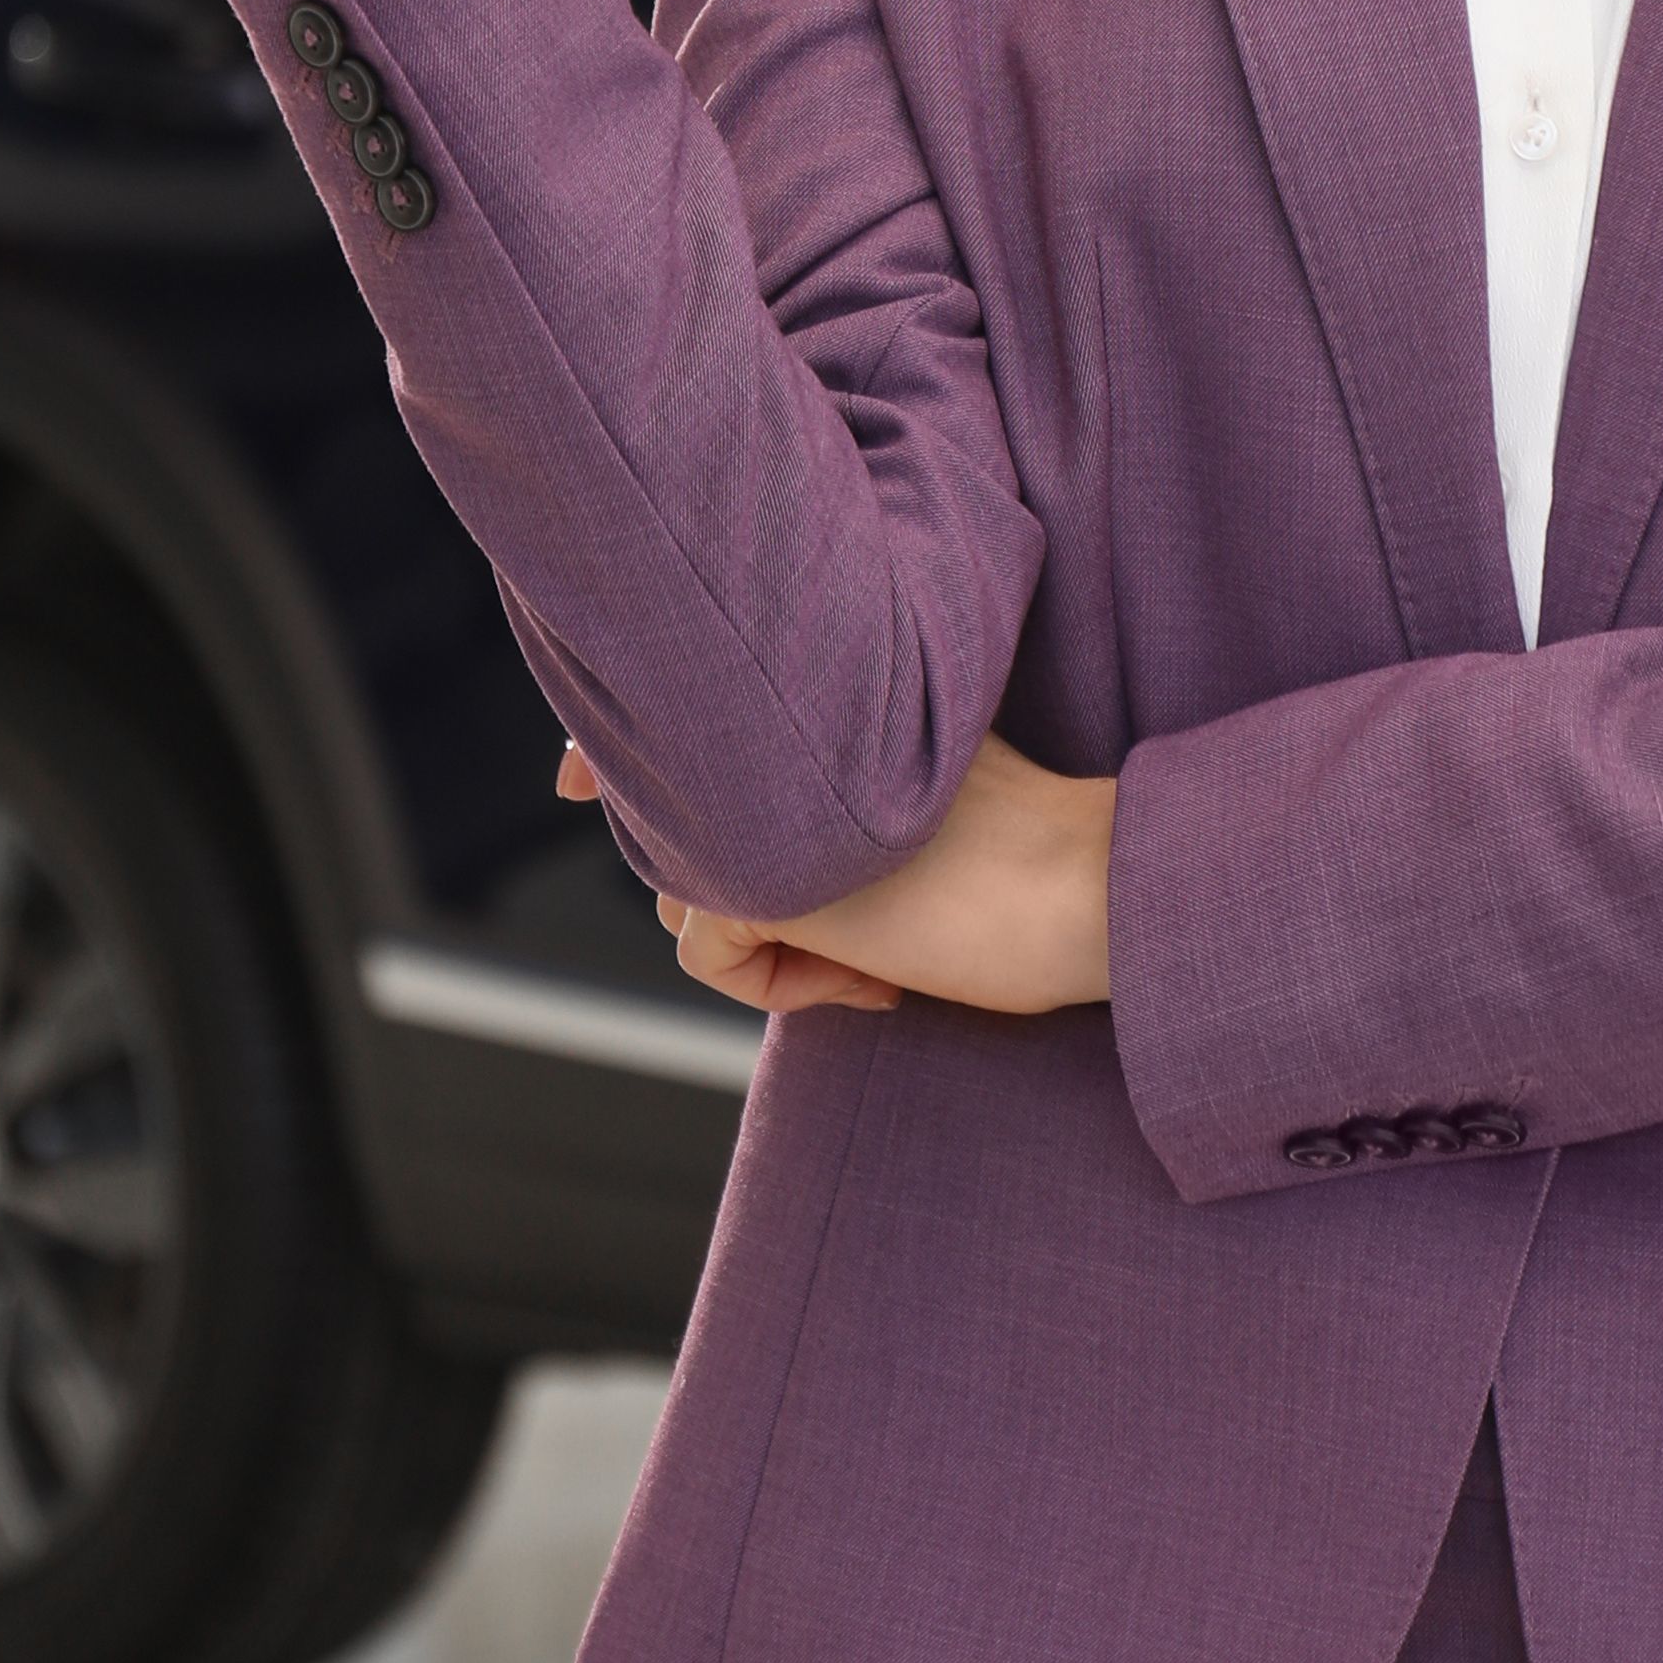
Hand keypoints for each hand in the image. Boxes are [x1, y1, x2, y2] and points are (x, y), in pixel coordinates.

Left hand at [555, 729, 1115, 1023]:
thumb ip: (822, 778)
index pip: (659, 703)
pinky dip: (780, 985)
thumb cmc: (1032, 843)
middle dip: (723, 884)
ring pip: (680, 887)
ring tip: (883, 947)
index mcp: (815, 676)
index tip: (568, 778)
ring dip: (766, 935)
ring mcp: (753, 791)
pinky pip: (705, 951)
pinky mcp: (750, 874)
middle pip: (668, 817)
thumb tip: (685, 821)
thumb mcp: (908, 787)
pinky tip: (878, 979)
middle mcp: (766, 713)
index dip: (602, 747)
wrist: (1095, 881)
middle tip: (864, 929)